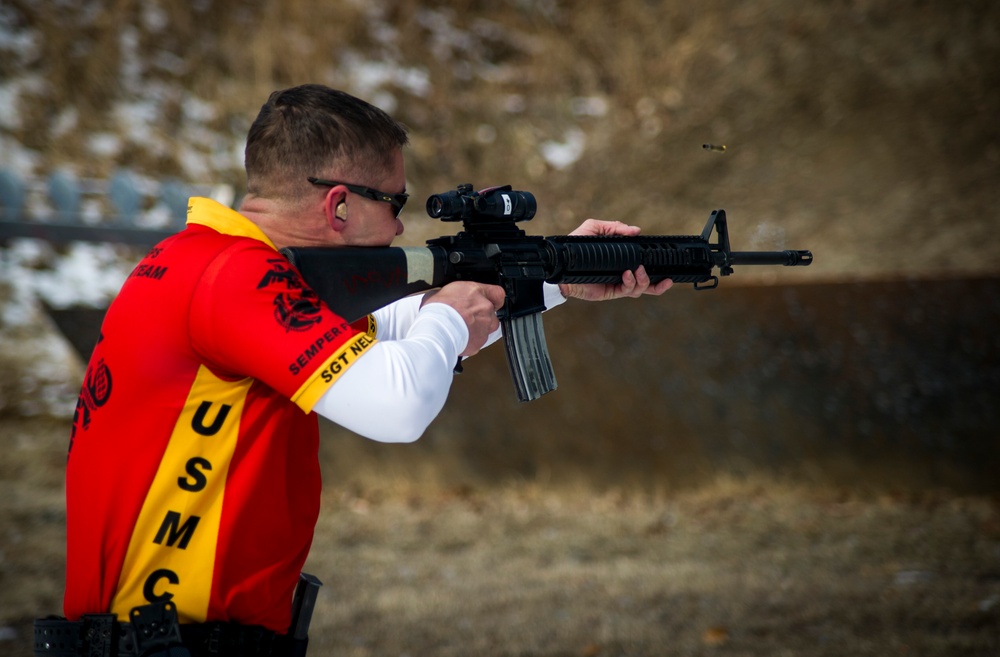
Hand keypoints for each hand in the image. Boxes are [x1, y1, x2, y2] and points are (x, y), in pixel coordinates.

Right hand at [422, 282, 505, 355]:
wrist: (437, 330)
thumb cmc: (437, 310)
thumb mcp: (439, 292)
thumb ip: (449, 294)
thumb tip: (442, 297)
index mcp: (476, 292)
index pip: (497, 293)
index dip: (494, 298)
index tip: (489, 301)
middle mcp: (485, 308)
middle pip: (492, 313)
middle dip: (482, 316)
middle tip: (468, 318)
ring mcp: (485, 326)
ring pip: (488, 328)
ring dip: (478, 329)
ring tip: (463, 330)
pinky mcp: (480, 341)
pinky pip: (479, 341)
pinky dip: (471, 341)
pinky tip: (459, 339)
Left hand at [558, 219, 673, 300]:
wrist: (562, 264)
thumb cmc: (576, 247)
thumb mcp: (594, 229)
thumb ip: (614, 227)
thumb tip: (635, 230)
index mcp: (621, 260)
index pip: (642, 264)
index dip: (655, 266)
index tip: (664, 261)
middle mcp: (622, 273)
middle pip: (647, 283)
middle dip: (659, 283)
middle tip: (665, 277)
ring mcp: (617, 283)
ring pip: (640, 289)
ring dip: (644, 280)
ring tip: (639, 270)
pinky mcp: (610, 292)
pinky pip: (627, 291)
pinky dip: (631, 283)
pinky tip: (627, 274)